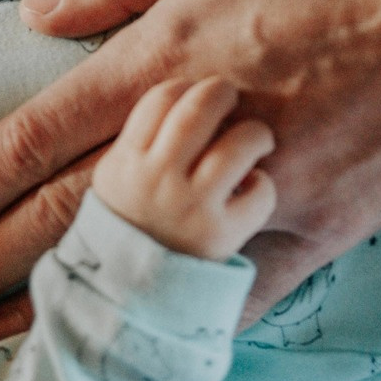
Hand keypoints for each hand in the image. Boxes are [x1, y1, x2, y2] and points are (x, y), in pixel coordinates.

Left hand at [0, 0, 380, 331]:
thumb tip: (35, 4)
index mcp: (166, 55)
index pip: (40, 135)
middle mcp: (199, 133)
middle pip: (72, 214)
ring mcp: (264, 190)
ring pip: (147, 265)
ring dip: (71, 306)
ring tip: (8, 342)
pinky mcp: (326, 226)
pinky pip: (244, 293)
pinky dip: (187, 321)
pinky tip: (141, 348)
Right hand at [91, 78, 276, 259]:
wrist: (130, 292)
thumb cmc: (132, 223)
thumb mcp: (117, 178)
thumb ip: (143, 140)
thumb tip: (185, 96)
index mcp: (127, 162)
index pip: (161, 99)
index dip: (186, 88)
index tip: (197, 93)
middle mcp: (157, 180)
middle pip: (198, 110)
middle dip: (222, 93)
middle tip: (233, 98)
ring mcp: (190, 207)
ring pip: (236, 146)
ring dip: (255, 133)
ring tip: (258, 138)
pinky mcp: (221, 235)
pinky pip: (259, 192)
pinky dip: (263, 185)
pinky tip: (255, 186)